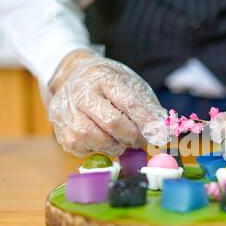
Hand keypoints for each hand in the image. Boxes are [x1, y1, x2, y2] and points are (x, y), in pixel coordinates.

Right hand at [48, 50, 168, 156]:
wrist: (72, 77)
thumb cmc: (108, 84)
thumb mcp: (130, 84)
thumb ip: (148, 107)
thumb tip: (164, 130)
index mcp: (103, 77)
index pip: (129, 102)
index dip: (146, 122)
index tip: (159, 134)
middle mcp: (81, 93)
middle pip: (112, 123)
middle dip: (132, 136)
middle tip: (140, 139)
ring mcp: (67, 112)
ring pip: (98, 140)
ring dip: (116, 145)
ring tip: (121, 139)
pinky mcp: (61, 131)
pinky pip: (85, 149)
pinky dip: (99, 149)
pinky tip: (103, 139)